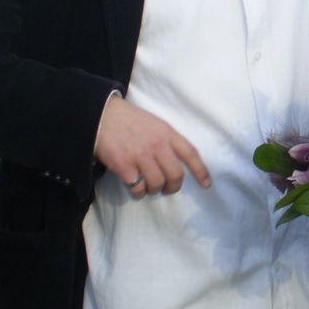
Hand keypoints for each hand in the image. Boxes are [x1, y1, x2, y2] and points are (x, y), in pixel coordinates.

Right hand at [95, 95, 210, 197]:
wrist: (102, 116)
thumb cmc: (130, 120)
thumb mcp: (155, 124)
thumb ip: (167, 140)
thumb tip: (177, 162)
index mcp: (167, 133)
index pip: (190, 154)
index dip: (200, 171)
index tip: (206, 185)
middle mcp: (157, 145)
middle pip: (176, 175)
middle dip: (173, 187)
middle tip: (167, 189)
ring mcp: (141, 156)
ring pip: (157, 184)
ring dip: (154, 190)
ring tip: (147, 186)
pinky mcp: (124, 166)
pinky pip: (138, 188)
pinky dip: (138, 192)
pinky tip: (134, 187)